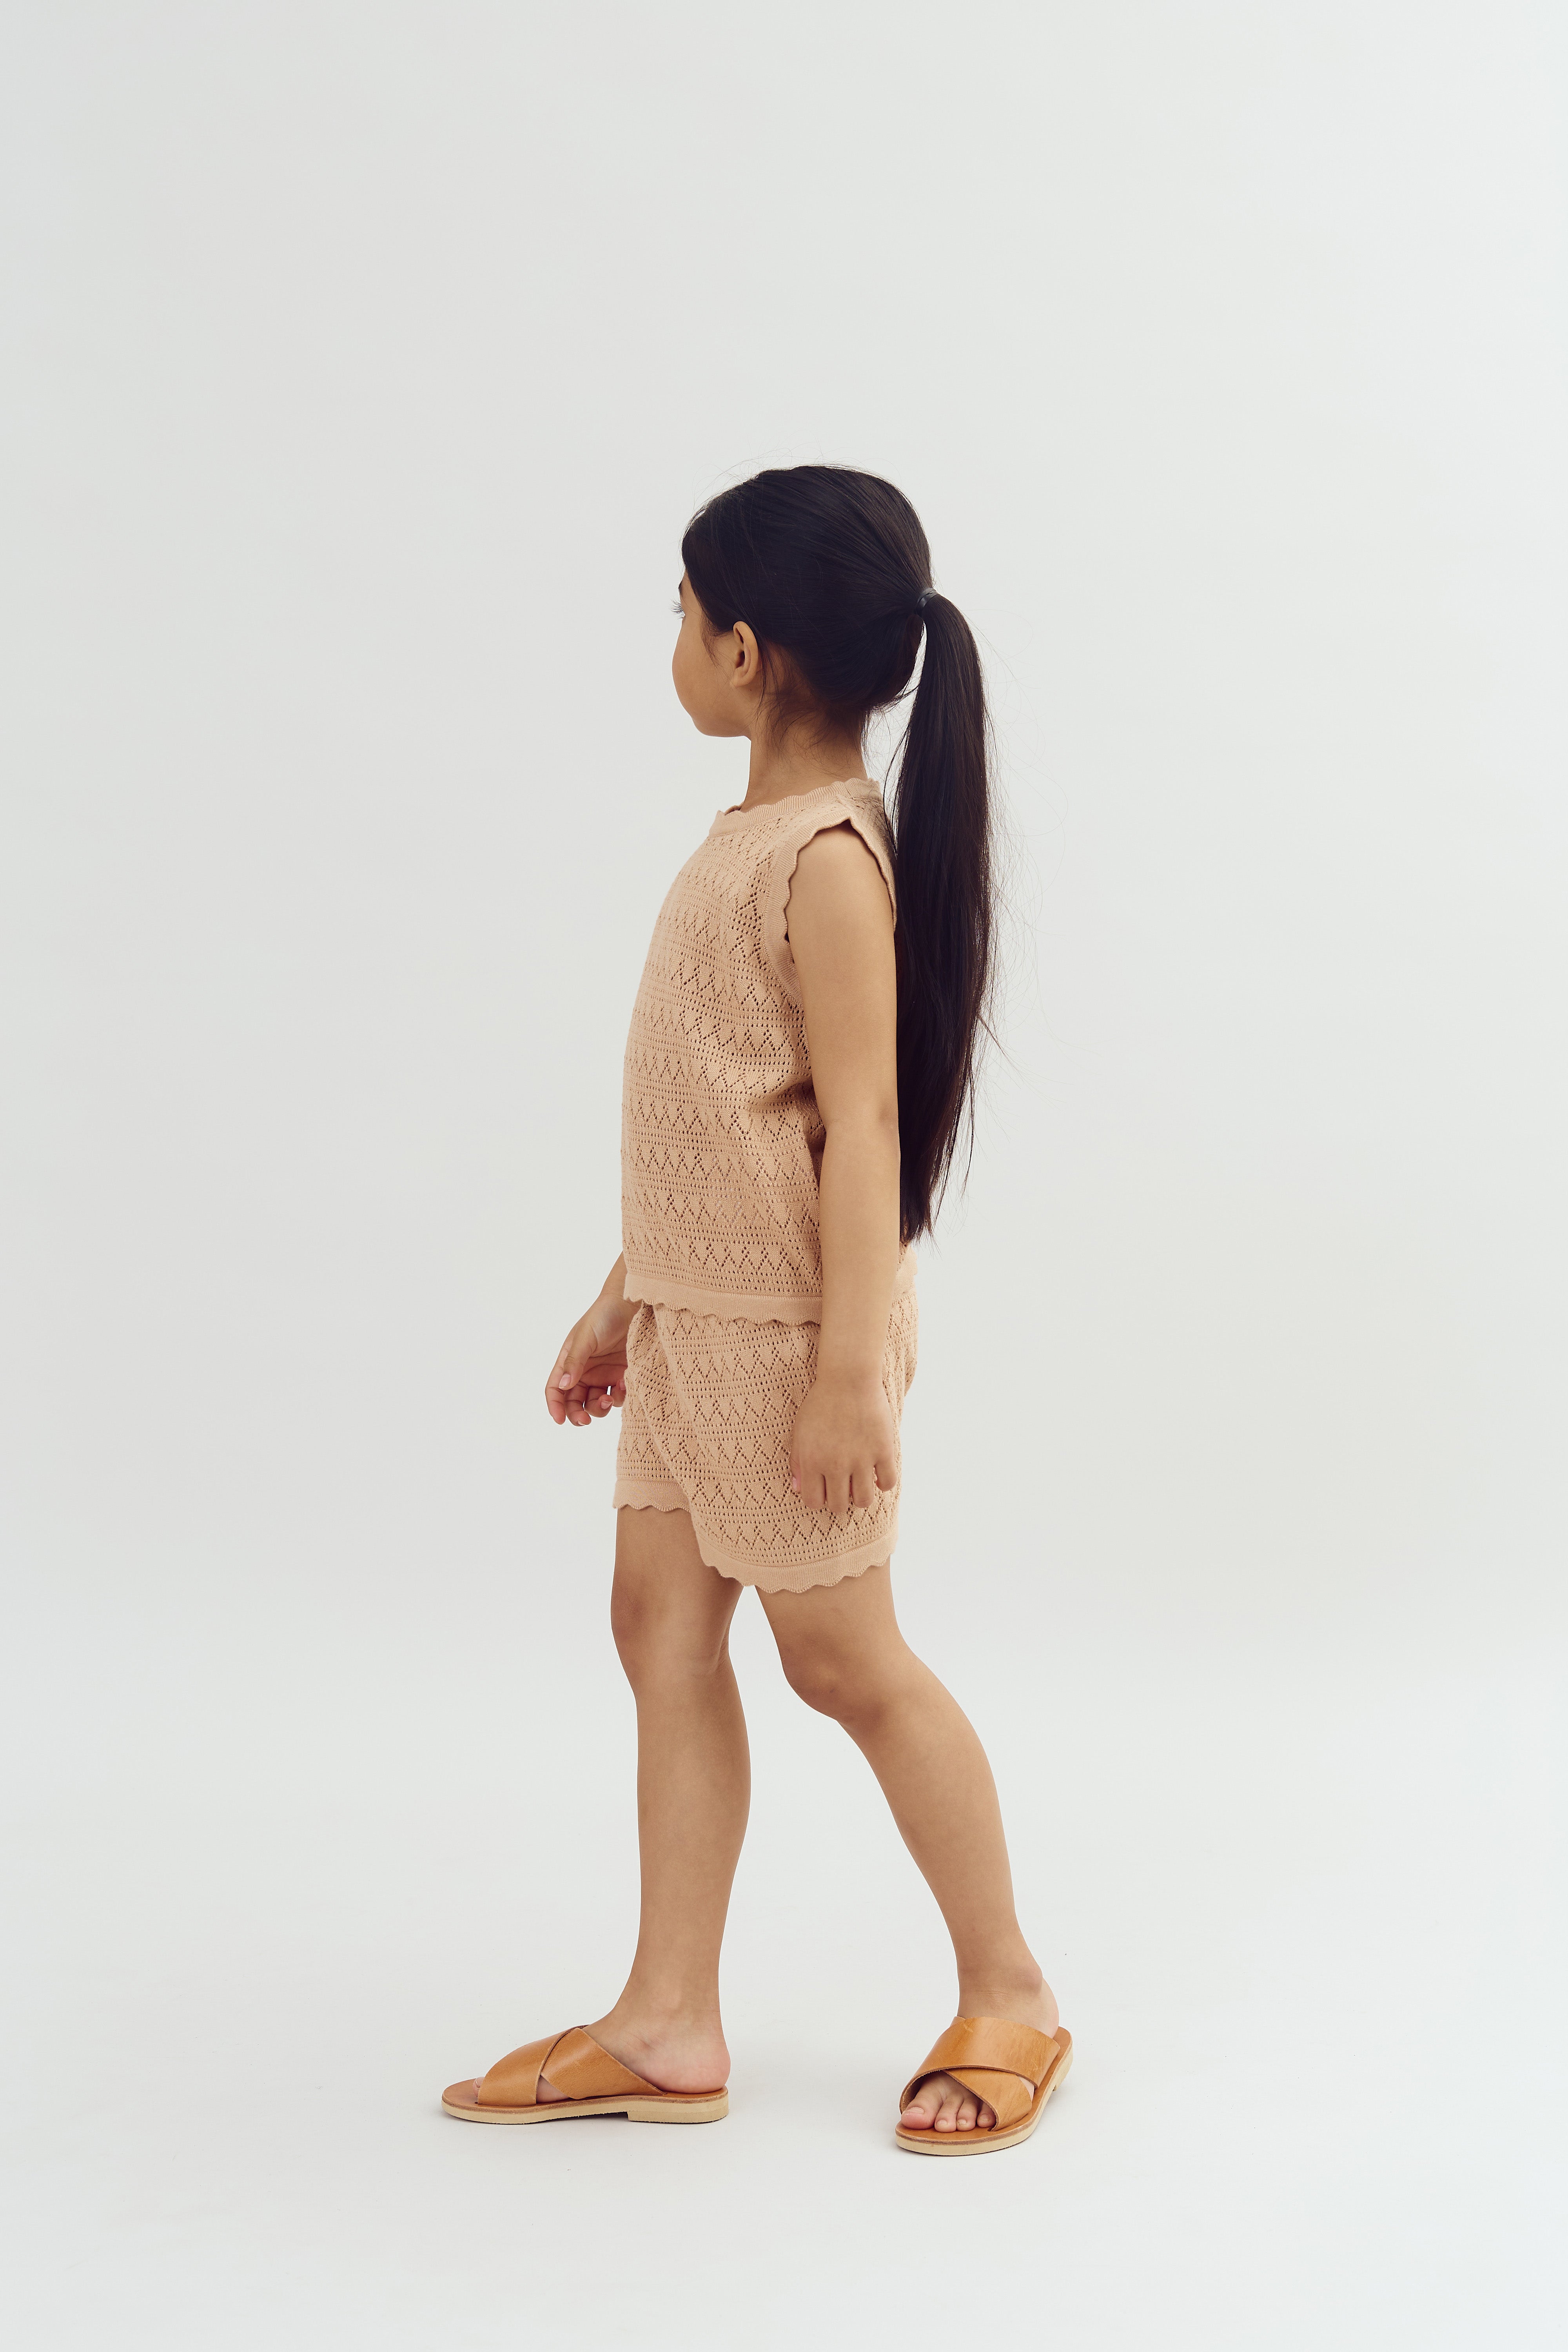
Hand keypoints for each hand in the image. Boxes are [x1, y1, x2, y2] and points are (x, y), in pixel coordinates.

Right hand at [546, 1287, 636, 1426]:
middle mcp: (585, 1372)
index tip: (560, 1420)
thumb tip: (563, 1386)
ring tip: (609, 1399)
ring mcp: (604, 1376)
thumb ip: (574, 1361)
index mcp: (569, 1363)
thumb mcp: (585, 1337)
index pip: (555, 1389)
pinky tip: (625, 1384)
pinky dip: (621, 1397)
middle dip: (578, 1415)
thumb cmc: (604, 1315)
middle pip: (575, 1403)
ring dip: (600, 1408)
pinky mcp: (623, 1376)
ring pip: (597, 1405)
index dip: (555, 1406)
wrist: (633, 1305)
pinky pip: (619, 1397)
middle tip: (585, 1421)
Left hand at [788, 1371, 896, 1511]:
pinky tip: (876, 1471)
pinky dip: (882, 1482)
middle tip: (842, 1485)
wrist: (848, 1378)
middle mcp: (836, 1465)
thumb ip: (797, 1462)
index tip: (823, 1489)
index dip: (818, 1499)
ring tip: (859, 1482)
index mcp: (812, 1461)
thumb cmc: (820, 1404)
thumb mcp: (800, 1432)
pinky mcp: (883, 1450)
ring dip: (860, 1496)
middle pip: (838, 1505)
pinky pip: (887, 1482)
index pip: (813, 1502)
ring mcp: (861, 1459)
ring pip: (863, 1500)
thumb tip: (798, 1490)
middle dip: (839, 1499)